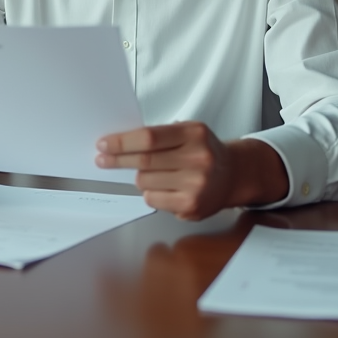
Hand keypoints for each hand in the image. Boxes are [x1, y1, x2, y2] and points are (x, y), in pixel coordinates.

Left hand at [95, 122, 286, 219]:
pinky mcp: (191, 205)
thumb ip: (159, 136)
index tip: (104, 144)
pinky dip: (151, 193)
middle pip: (144, 161)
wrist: (234, 175)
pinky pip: (153, 199)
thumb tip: (119, 143)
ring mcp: (196, 184)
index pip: (149, 137)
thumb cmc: (204, 152)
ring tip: (155, 173)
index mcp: (194, 134)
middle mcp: (198, 159)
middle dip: (118, 160)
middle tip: (103, 159)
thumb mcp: (188, 132)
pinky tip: (165, 187)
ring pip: (144, 181)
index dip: (122, 142)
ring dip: (140, 177)